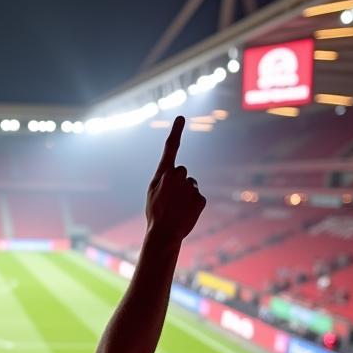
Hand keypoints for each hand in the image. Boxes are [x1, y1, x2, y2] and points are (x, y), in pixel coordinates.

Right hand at [145, 116, 205, 245]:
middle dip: (179, 182)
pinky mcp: (201, 199)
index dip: (176, 132)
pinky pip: (198, 197)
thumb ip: (164, 178)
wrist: (164, 234)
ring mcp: (190, 187)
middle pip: (182, 172)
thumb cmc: (155, 214)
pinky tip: (185, 214)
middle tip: (170, 199)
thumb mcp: (152, 193)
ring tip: (177, 209)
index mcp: (164, 174)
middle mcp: (178, 176)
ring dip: (186, 194)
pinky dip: (193, 205)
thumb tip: (180, 171)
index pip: (171, 149)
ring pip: (191, 185)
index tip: (181, 117)